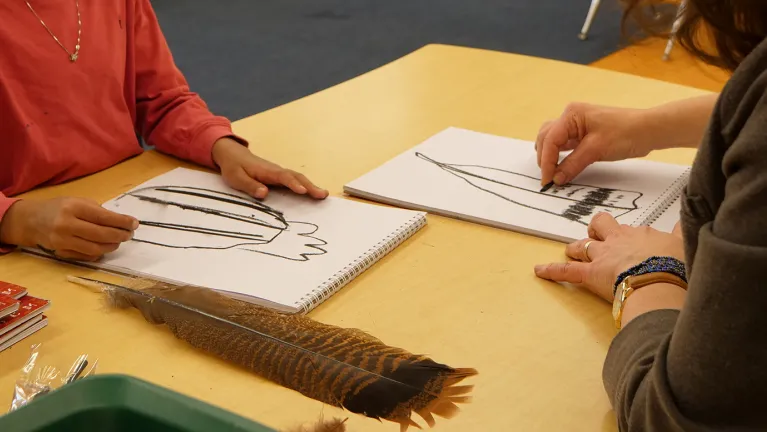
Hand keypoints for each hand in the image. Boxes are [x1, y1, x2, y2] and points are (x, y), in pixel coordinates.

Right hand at [0, 198, 137, 260]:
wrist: (31, 221)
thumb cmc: (59, 208)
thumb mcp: (78, 202)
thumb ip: (98, 211)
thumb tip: (122, 222)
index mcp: (73, 208)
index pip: (104, 217)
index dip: (122, 222)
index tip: (135, 223)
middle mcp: (66, 225)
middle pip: (101, 235)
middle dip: (120, 235)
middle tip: (129, 234)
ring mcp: (63, 241)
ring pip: (96, 248)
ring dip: (112, 246)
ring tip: (119, 240)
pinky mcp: (61, 252)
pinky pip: (87, 255)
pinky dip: (100, 252)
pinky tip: (105, 246)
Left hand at [212, 138, 328, 199]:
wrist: (232, 154)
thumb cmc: (234, 166)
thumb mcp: (236, 178)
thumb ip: (250, 186)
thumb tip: (264, 194)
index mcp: (266, 171)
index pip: (283, 177)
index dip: (293, 184)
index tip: (303, 192)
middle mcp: (276, 171)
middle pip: (297, 177)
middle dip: (310, 186)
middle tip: (323, 195)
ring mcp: (279, 173)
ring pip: (298, 178)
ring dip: (311, 186)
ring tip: (323, 195)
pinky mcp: (279, 176)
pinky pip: (295, 180)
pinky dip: (306, 186)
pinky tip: (313, 193)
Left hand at [534, 212, 684, 300]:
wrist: (659, 282)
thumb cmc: (674, 268)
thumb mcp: (685, 246)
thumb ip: (683, 233)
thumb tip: (686, 222)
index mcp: (641, 234)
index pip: (632, 230)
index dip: (631, 236)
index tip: (635, 242)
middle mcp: (618, 241)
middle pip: (600, 226)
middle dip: (596, 229)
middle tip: (597, 235)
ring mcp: (602, 256)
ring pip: (582, 246)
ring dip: (576, 248)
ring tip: (572, 250)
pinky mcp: (590, 274)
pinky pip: (566, 271)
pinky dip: (551, 271)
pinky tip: (539, 271)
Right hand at [535, 103, 649, 185]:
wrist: (649, 130)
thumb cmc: (626, 133)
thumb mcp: (596, 150)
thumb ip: (572, 164)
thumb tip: (556, 178)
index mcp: (571, 114)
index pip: (550, 139)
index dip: (546, 161)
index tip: (547, 180)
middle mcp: (571, 117)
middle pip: (546, 138)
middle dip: (545, 158)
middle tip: (548, 178)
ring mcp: (576, 125)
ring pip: (553, 140)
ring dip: (550, 156)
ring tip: (552, 173)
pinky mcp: (583, 133)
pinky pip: (564, 144)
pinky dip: (560, 156)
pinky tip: (561, 167)